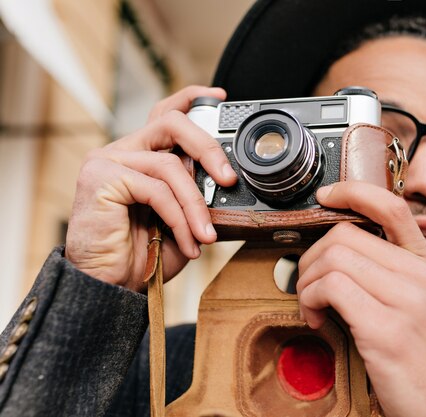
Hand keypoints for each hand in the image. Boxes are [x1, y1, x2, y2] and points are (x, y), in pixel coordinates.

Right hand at [65, 86, 236, 290]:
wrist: (111, 284)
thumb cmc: (144, 253)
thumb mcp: (182, 219)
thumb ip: (197, 195)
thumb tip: (227, 181)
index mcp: (141, 155)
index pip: (166, 114)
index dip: (192, 99)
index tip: (220, 97)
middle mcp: (123, 151)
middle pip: (171, 123)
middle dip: (208, 148)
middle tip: (228, 179)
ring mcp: (108, 161)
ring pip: (170, 166)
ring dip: (195, 205)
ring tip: (205, 236)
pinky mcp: (101, 178)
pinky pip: (157, 190)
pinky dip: (179, 218)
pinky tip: (188, 242)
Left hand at [296, 181, 425, 416]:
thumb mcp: (422, 303)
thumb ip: (392, 273)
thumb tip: (340, 253)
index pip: (392, 206)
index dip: (353, 191)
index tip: (326, 196)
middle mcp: (418, 276)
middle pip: (344, 235)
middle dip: (311, 257)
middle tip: (308, 285)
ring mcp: (404, 301)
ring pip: (333, 259)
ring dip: (307, 282)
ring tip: (313, 307)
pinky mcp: (385, 330)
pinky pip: (330, 289)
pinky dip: (310, 301)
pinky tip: (316, 321)